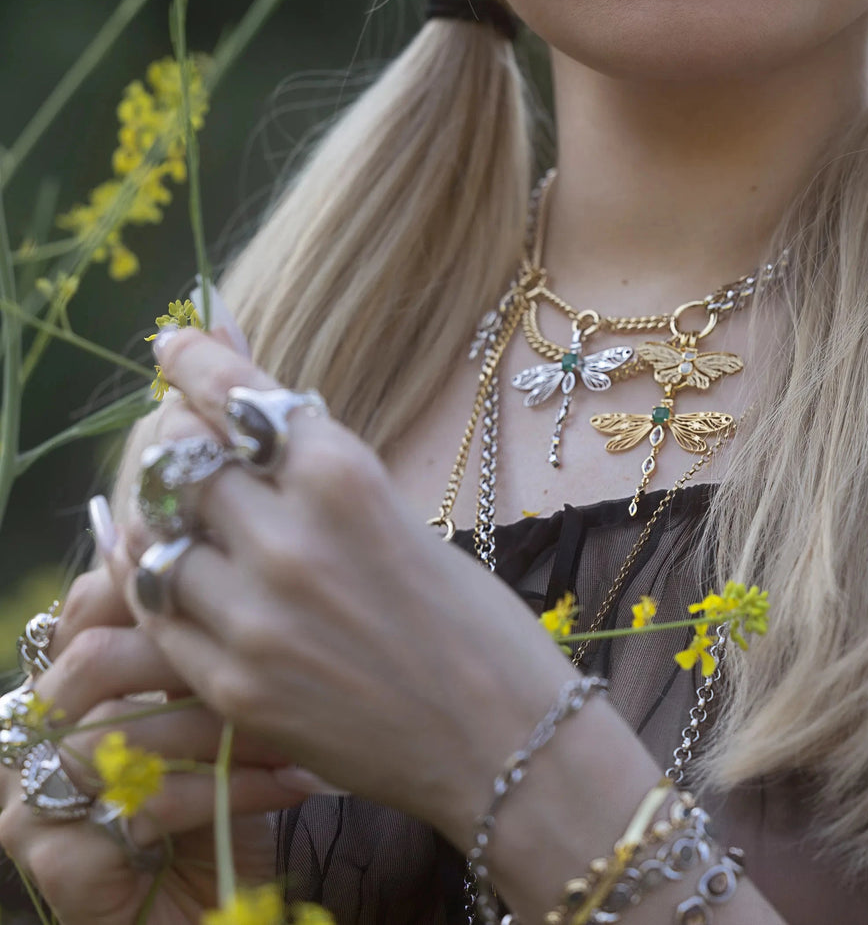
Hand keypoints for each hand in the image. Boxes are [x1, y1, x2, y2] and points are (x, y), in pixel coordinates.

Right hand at [0, 619, 314, 923]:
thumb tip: (243, 564)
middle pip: (94, 660)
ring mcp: (30, 802)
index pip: (88, 605)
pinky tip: (288, 784)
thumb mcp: (220, 704)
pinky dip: (227, 790)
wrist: (215, 908)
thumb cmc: (223, 791)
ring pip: (119, 734)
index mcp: (61, 682)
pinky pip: (143, 806)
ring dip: (225, 730)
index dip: (160, 594)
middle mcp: (29, 736)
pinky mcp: (57, 865)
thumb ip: (206, 643)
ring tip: (296, 732)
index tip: (243, 594)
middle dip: (197, 662)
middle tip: (278, 667)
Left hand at [111, 329, 579, 846]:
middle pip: (180, 458)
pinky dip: (155, 582)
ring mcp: (252, 619)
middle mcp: (288, 539)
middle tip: (179, 429)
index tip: (176, 342)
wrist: (502, 739)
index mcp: (346, 479)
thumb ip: (324, 473)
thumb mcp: (403, 518)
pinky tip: (166, 570)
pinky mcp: (233, 687)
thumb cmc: (475, 621)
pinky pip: (158, 615)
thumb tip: (263, 417)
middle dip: (173, 431)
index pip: (238, 397)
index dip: (198, 361)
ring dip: (158, 513)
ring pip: (151, 537)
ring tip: (176, 508)